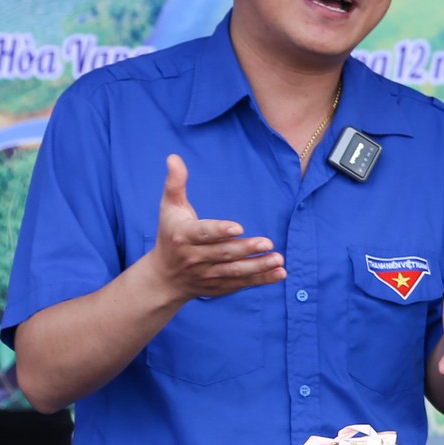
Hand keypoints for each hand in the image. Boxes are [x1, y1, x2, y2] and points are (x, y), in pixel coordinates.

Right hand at [148, 155, 284, 301]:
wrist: (164, 278)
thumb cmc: (170, 234)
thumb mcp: (169, 208)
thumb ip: (175, 184)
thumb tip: (174, 157)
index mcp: (183, 236)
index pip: (203, 233)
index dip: (219, 231)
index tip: (238, 227)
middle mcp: (195, 258)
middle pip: (223, 253)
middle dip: (246, 249)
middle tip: (268, 242)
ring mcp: (208, 275)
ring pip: (235, 272)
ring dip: (258, 267)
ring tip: (278, 260)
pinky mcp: (220, 287)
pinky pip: (242, 284)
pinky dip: (261, 280)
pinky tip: (279, 273)